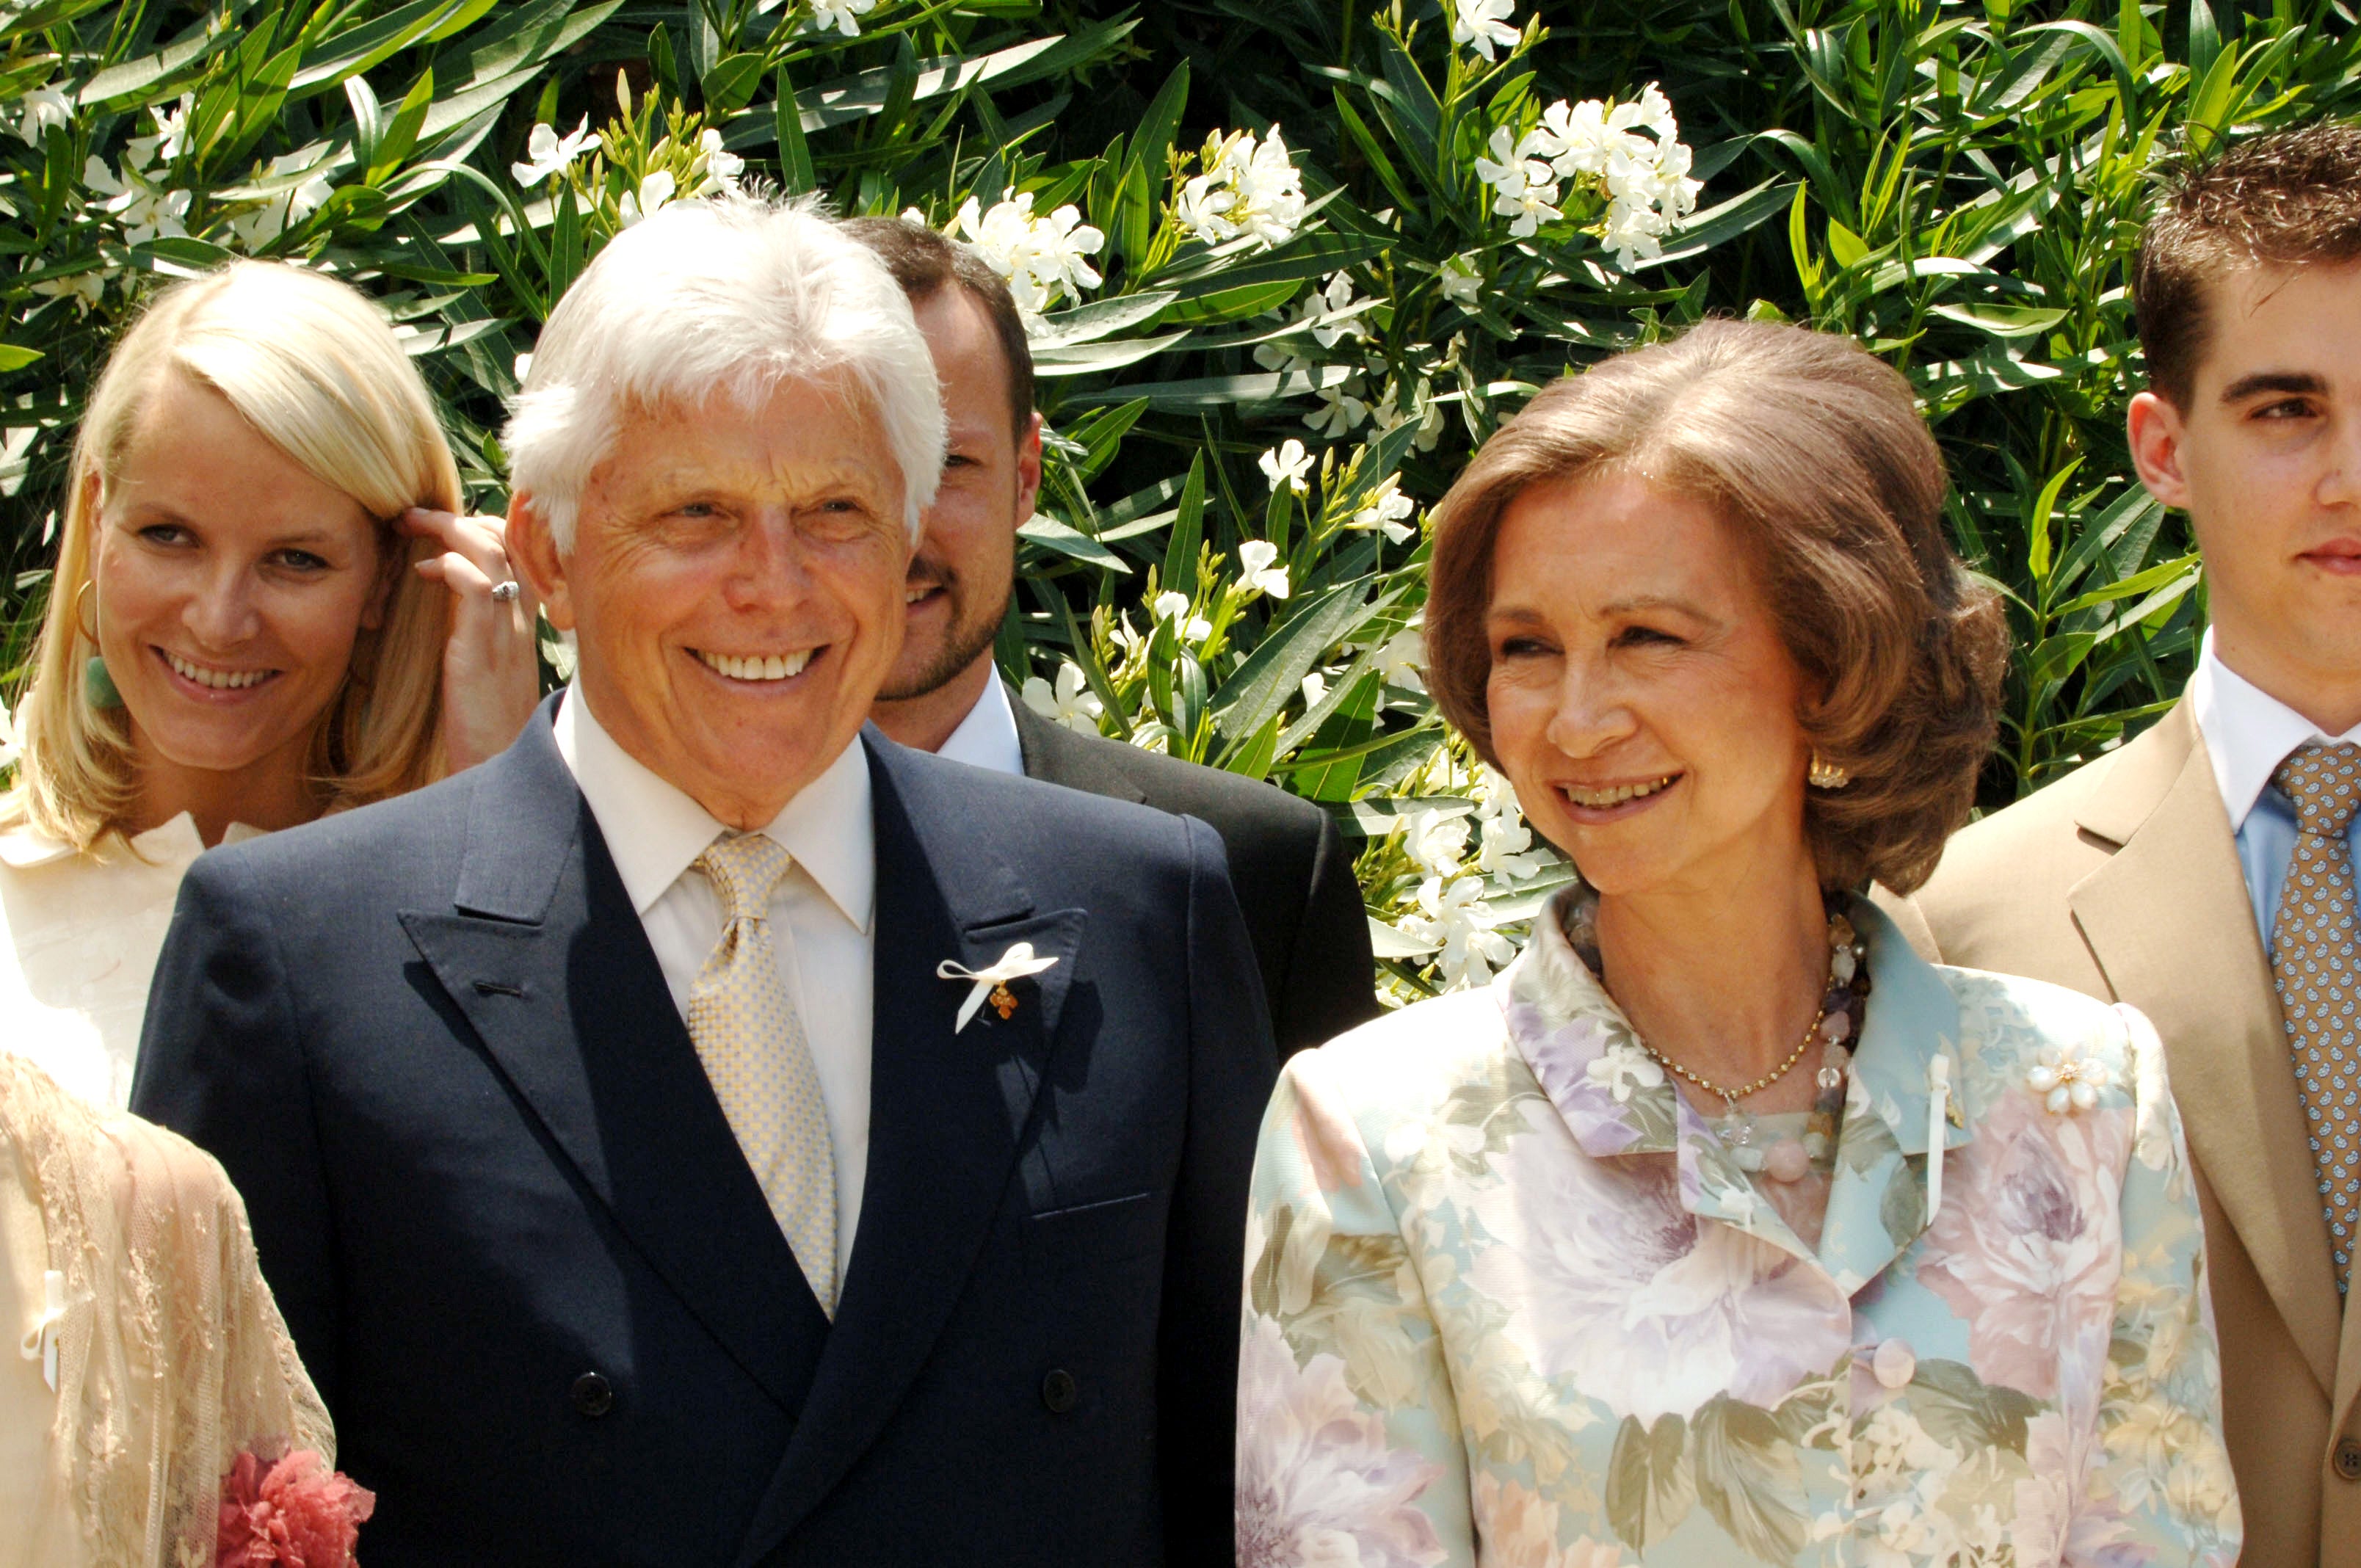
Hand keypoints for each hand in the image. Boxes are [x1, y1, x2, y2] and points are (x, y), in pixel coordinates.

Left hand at [401, 507, 541, 771]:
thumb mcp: (485, 677)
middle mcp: (520, 626)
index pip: (519, 557)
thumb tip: (450, 615)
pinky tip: (428, 570)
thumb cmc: (486, 734)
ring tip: (412, 527)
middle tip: (415, 516)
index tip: (442, 530)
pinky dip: (453, 567)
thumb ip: (476, 640)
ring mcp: (505, 637)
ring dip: (451, 529)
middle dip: (461, 519)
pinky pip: (478, 591)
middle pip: (510, 546)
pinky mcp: (482, 654)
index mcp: (521, 629)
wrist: (498, 775)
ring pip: (495, 557)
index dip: (485, 530)